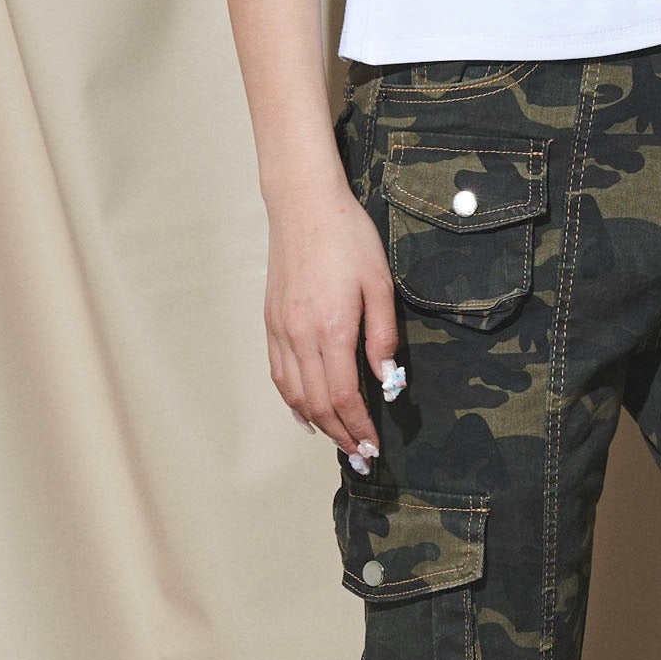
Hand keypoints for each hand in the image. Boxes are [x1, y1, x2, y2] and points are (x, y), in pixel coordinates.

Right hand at [265, 178, 397, 457]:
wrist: (303, 204)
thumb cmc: (348, 238)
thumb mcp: (380, 285)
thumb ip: (384, 338)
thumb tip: (389, 382)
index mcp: (332, 329)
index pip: (345, 396)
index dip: (359, 426)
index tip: (374, 445)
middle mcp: (301, 335)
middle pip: (319, 404)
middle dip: (342, 435)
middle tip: (361, 456)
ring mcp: (281, 330)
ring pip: (295, 394)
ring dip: (318, 424)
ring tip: (339, 441)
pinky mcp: (271, 322)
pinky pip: (279, 374)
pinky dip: (293, 402)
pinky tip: (306, 415)